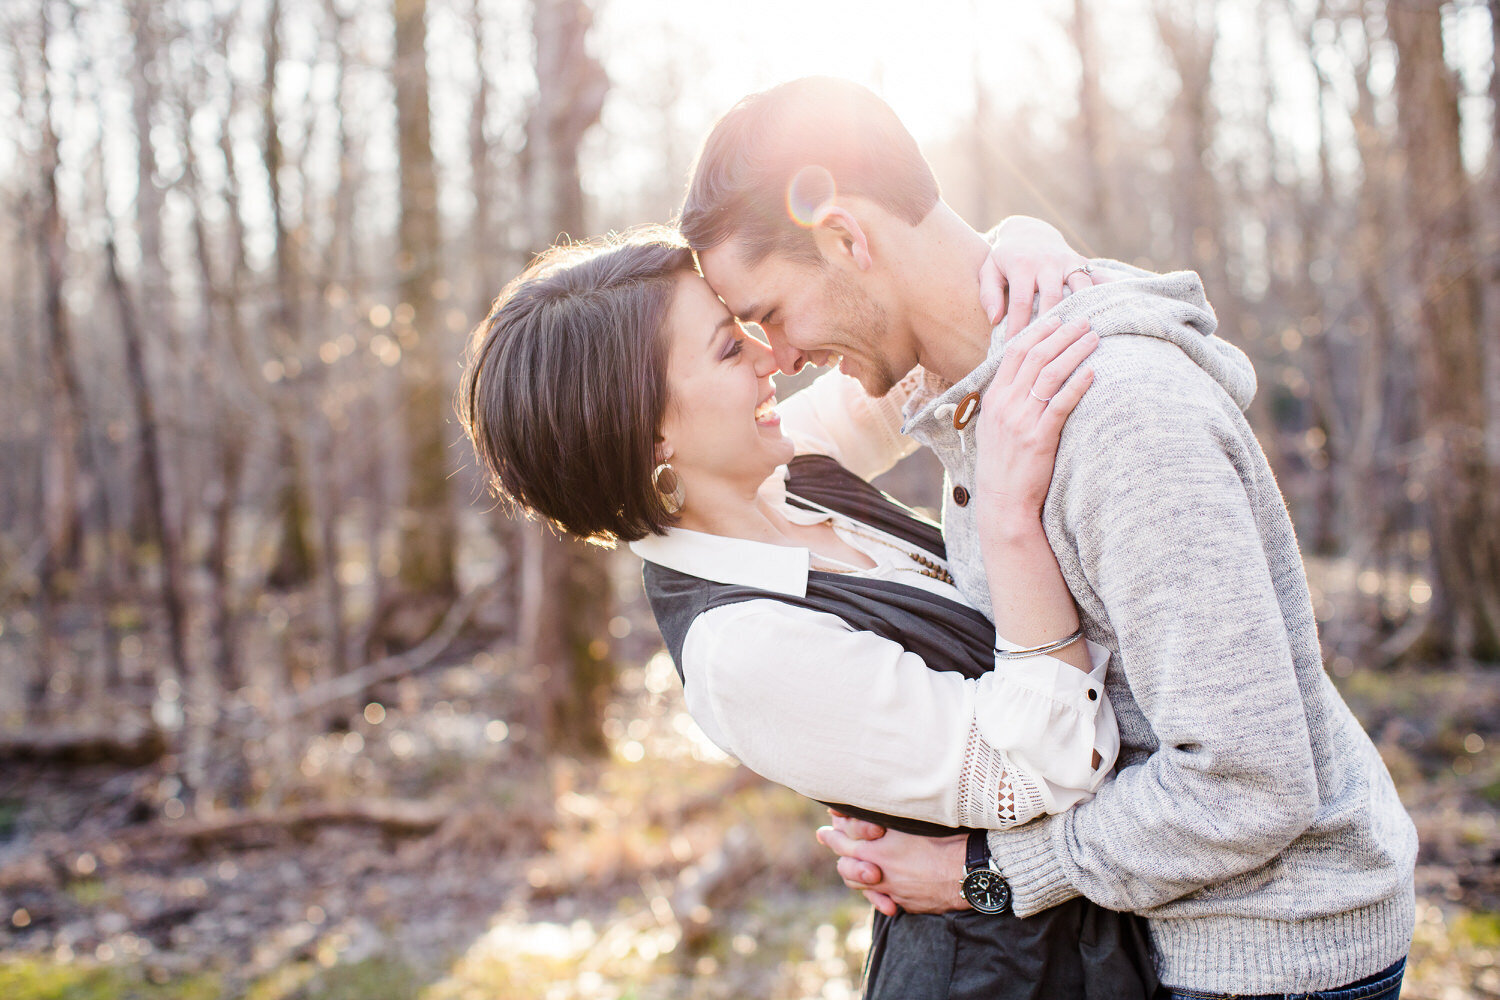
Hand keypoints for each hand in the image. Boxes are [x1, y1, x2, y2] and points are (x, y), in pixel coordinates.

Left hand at [816, 812, 969, 914]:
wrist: (971, 871)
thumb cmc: (945, 838)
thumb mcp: (911, 820)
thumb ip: (883, 814)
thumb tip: (860, 804)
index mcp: (878, 850)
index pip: (845, 841)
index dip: (833, 834)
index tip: (825, 830)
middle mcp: (882, 873)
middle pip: (849, 868)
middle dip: (840, 855)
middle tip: (829, 842)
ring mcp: (894, 891)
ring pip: (864, 887)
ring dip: (857, 875)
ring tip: (854, 865)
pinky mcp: (908, 904)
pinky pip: (887, 899)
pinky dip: (882, 891)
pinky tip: (885, 884)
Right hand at [973, 315, 1097, 522]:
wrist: (1002, 501)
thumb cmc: (1002, 465)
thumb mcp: (993, 428)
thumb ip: (1005, 400)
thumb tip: (1022, 378)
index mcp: (993, 398)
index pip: (1014, 352)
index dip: (1037, 330)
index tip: (1057, 318)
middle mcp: (1005, 404)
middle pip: (1036, 356)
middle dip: (1062, 333)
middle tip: (1084, 320)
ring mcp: (1022, 420)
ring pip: (1050, 373)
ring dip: (1074, 351)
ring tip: (1094, 338)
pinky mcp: (1039, 437)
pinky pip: (1061, 403)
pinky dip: (1078, 384)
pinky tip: (1093, 372)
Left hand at [980, 217, 1096, 338]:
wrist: (1029, 231)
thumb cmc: (1005, 259)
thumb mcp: (989, 270)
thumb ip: (989, 294)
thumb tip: (995, 319)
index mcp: (1022, 265)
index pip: (1021, 302)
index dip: (1019, 327)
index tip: (1016, 348)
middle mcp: (1047, 261)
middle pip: (1053, 297)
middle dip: (1051, 324)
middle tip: (1048, 349)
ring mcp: (1067, 260)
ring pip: (1080, 287)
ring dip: (1081, 310)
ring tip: (1079, 335)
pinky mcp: (1082, 261)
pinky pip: (1096, 277)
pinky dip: (1104, 293)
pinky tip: (1106, 313)